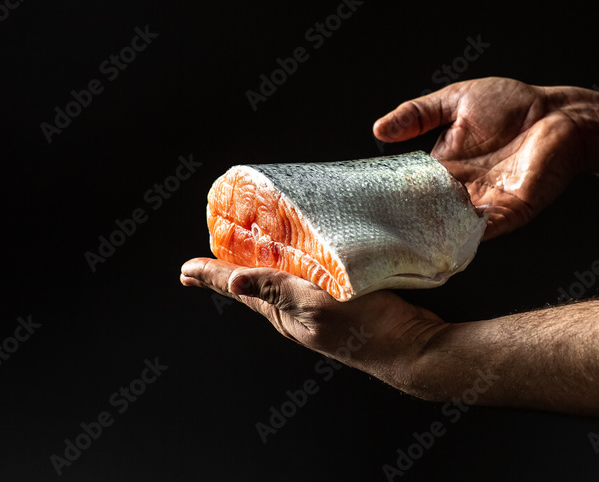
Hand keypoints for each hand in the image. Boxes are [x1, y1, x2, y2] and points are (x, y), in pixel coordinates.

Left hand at [179, 257, 446, 385]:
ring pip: (281, 281)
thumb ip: (278, 290)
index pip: (239, 288)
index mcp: (284, 314)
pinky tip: (303, 254)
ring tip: (246, 250)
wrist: (414, 348)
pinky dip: (297, 263)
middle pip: (254, 285)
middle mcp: (296, 312)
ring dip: (262, 264)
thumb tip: (233, 280)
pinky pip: (308, 278)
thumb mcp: (317, 305)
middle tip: (206, 258)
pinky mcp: (342, 300)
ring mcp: (319, 308)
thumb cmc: (368, 331)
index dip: (211, 276)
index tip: (185, 269)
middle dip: (230, 270)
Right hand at [374, 77, 588, 238]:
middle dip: (409, 221)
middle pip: (430, 211)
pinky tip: (451, 240)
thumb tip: (378, 129)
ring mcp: (487, 202)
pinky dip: (471, 236)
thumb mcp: (454, 101)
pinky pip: (488, 229)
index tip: (368, 203)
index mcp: (446, 166)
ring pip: (454, 225)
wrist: (560, 113)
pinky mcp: (513, 210)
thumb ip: (417, 114)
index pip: (413, 187)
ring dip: (435, 232)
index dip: (393, 195)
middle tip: (380, 230)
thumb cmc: (512, 104)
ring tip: (409, 240)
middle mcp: (463, 189)